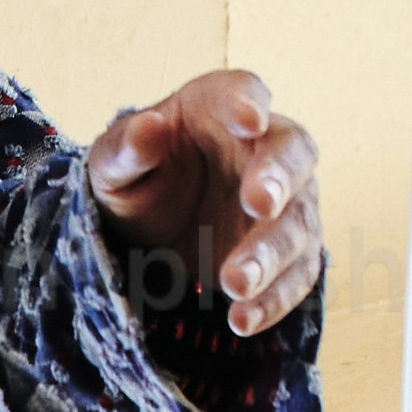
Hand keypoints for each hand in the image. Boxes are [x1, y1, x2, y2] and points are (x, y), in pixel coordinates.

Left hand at [88, 66, 321, 338]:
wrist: (149, 225)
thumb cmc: (136, 177)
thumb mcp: (113, 164)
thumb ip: (127, 148)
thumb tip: (146, 129)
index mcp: (219, 106)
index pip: (243, 92)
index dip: (248, 102)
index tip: (249, 119)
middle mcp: (264, 146)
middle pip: (291, 153)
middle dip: (279, 179)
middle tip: (259, 204)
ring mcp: (286, 200)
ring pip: (298, 221)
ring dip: (271, 254)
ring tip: (234, 283)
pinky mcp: (289, 250)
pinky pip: (295, 274)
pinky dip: (273, 300)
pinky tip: (242, 319)